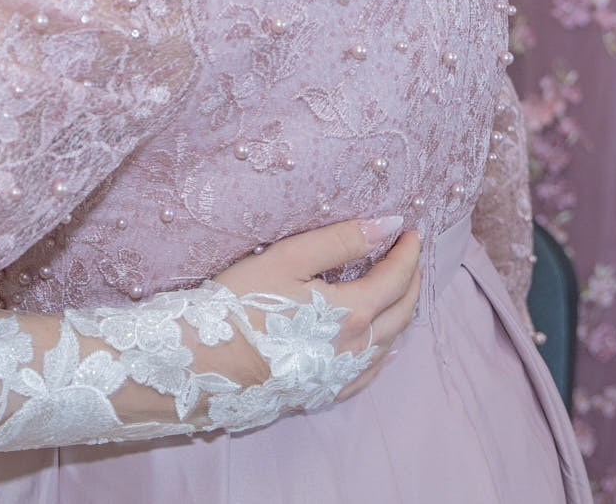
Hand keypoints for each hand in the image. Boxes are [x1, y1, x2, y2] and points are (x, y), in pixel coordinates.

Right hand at [213, 216, 421, 401]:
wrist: (205, 362)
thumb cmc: (242, 304)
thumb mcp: (288, 259)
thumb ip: (340, 241)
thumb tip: (387, 225)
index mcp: (352, 312)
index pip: (395, 278)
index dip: (407, 252)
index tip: (411, 231)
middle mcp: (356, 347)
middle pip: (401, 312)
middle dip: (411, 280)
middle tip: (410, 256)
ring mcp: (342, 374)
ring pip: (388, 343)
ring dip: (401, 313)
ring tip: (399, 292)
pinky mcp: (324, 390)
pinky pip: (368, 373)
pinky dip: (383, 353)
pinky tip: (383, 348)